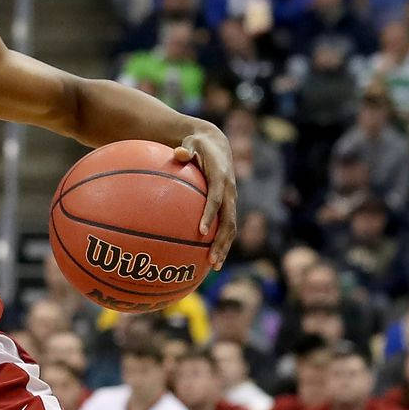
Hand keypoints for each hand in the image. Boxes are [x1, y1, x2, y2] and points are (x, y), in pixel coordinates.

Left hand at [174, 129, 236, 268]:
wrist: (217, 144)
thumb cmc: (198, 145)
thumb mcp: (191, 143)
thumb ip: (185, 150)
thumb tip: (177, 153)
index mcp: (221, 178)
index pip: (216, 199)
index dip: (210, 215)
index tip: (201, 231)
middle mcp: (230, 191)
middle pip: (228, 221)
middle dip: (220, 241)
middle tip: (210, 259)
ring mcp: (231, 200)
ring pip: (231, 228)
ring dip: (224, 247)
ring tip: (214, 266)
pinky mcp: (229, 206)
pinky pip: (227, 227)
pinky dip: (221, 243)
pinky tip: (211, 259)